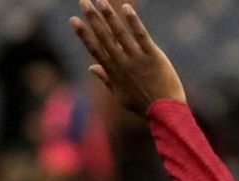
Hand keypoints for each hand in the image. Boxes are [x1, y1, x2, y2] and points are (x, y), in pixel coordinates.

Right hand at [69, 0, 185, 114]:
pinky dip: (134, 22)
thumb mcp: (120, 96)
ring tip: (100, 1)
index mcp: (113, 71)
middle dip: (92, 18)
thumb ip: (105, 79)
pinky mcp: (153, 56)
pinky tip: (126, 8)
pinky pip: (141, 36)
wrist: (165, 112)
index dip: (83, 33)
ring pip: (120, 33)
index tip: (73, 19)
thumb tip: (90, 67)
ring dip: (109, 16)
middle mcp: (122, 62)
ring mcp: (137, 58)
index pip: (94, 48)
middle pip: (104, 36)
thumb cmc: (143, 105)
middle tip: (83, 2)